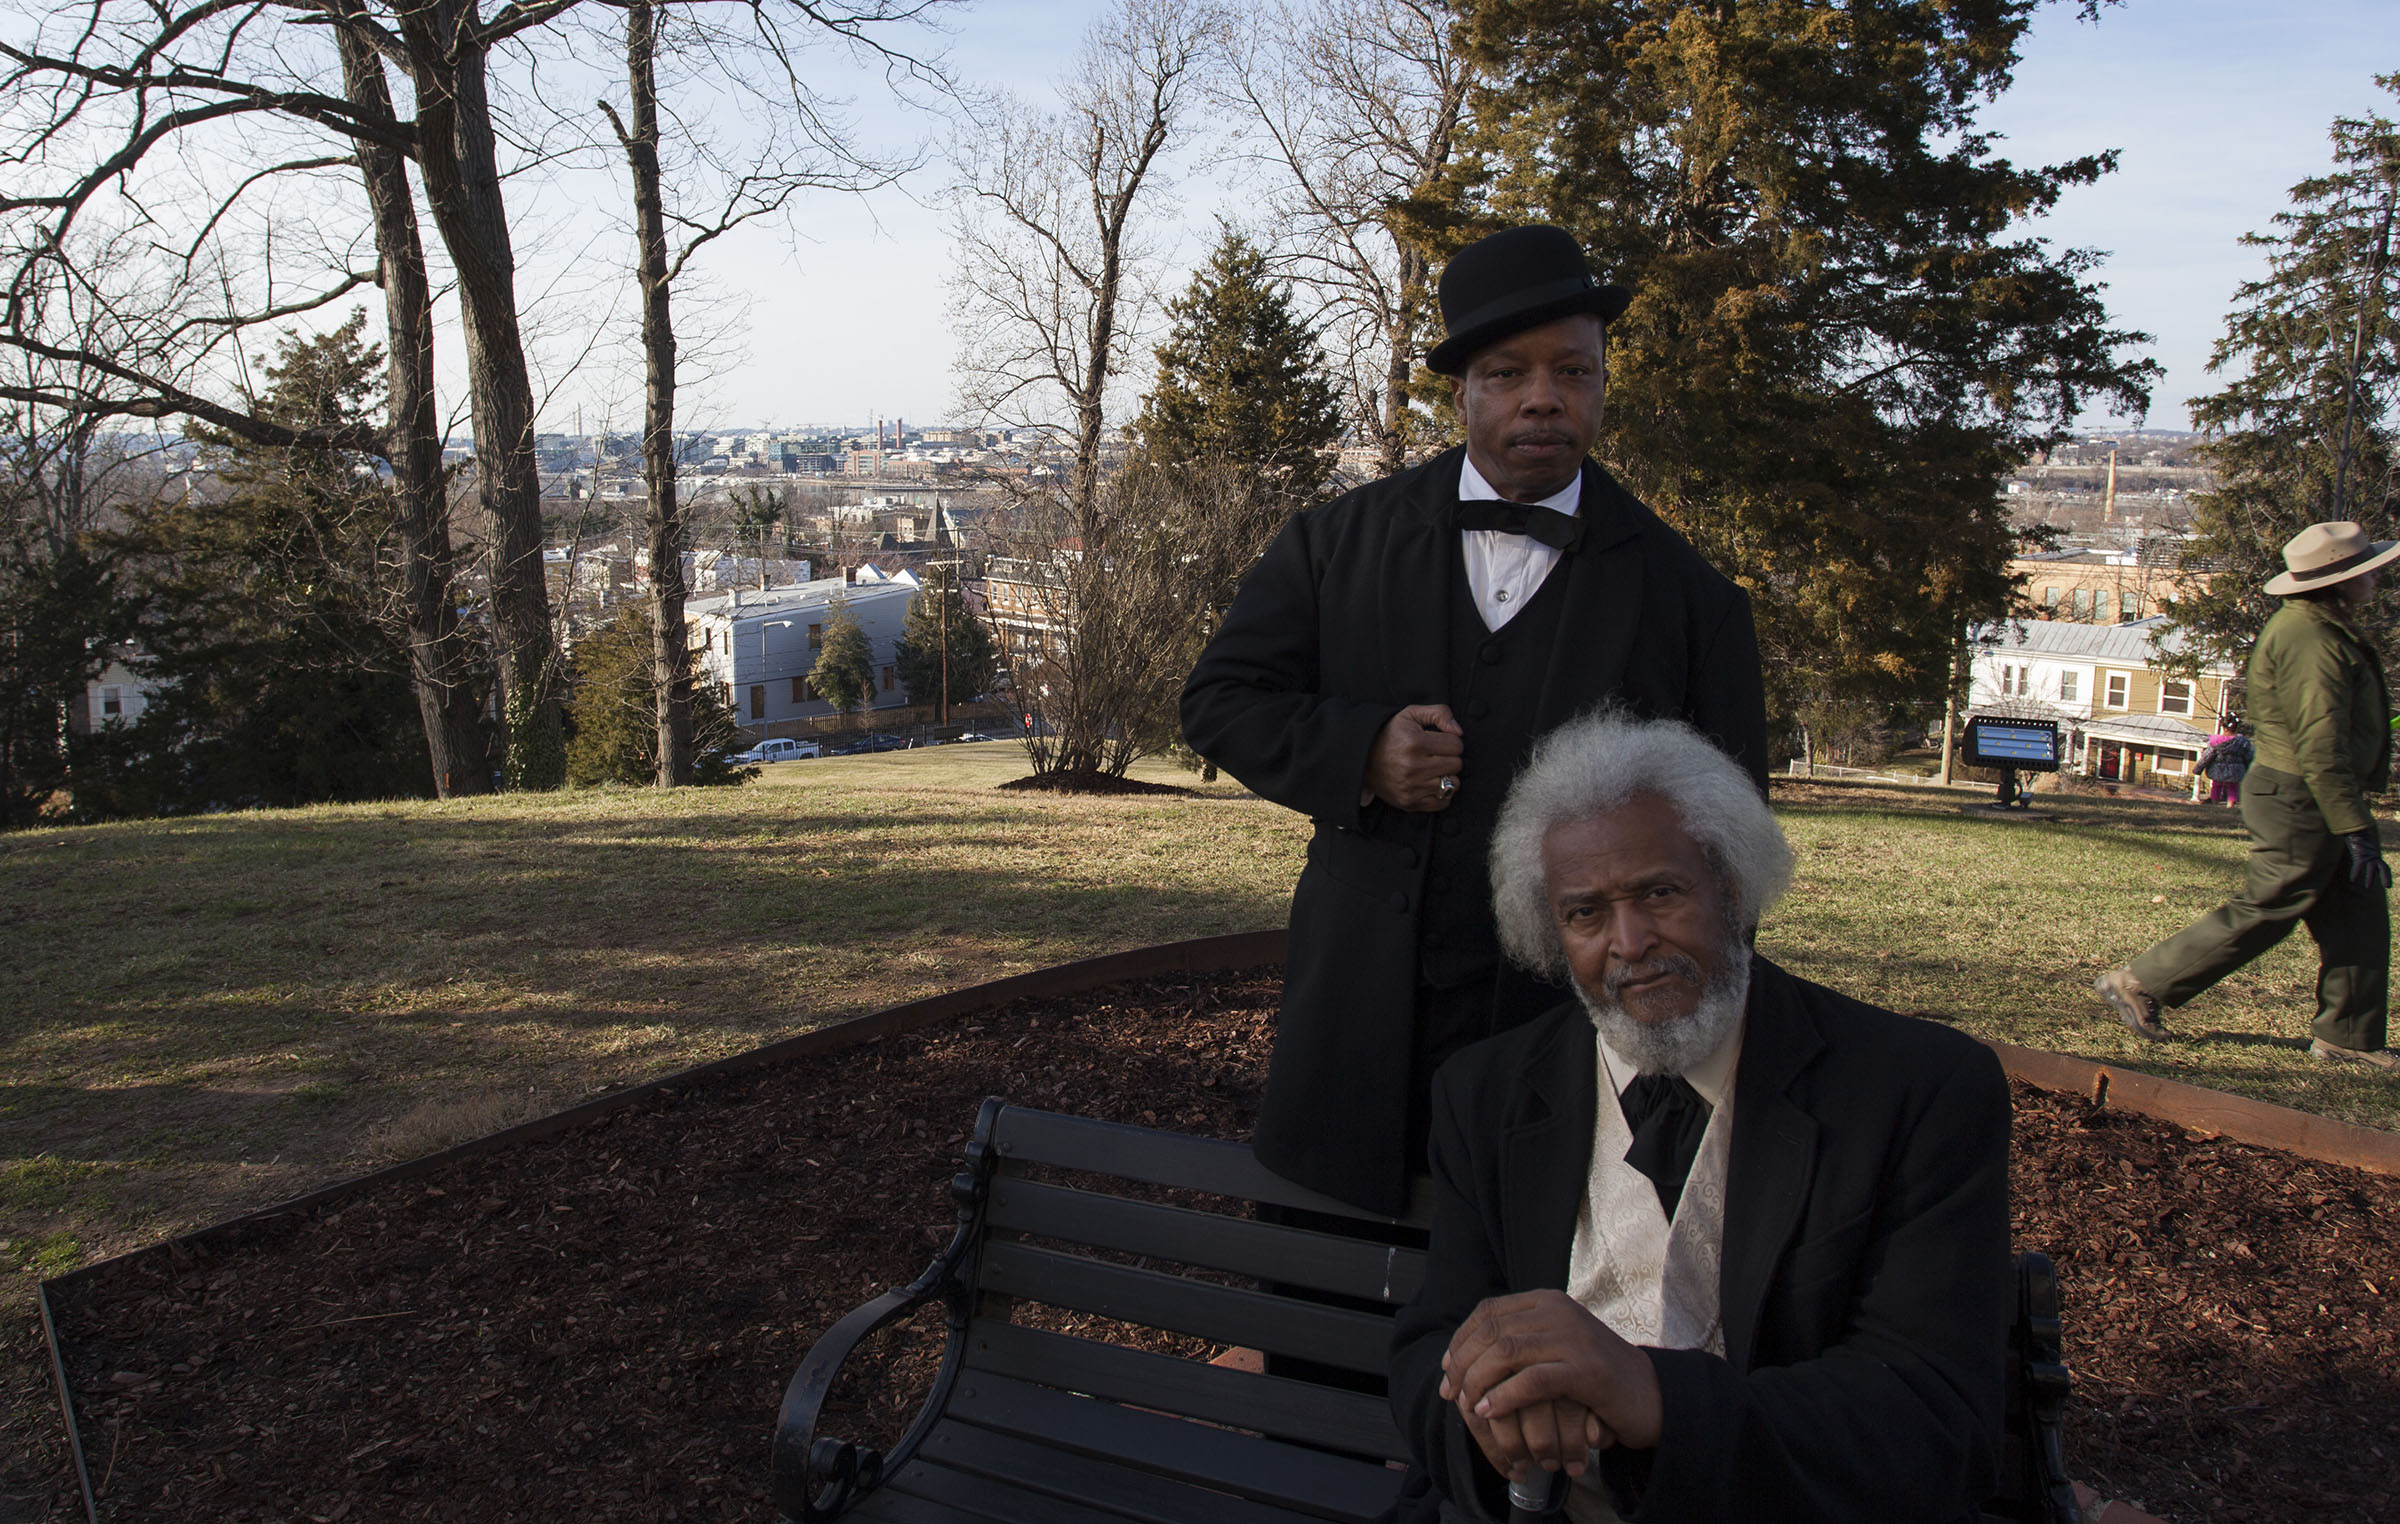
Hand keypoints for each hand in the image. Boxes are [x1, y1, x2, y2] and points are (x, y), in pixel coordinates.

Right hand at [1364, 704, 1464, 810]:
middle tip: (1435, 755)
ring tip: (1433, 769)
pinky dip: (1442, 794)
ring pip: (1453, 784)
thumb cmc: (1390, 735)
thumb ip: (1439, 713)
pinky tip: (1430, 783)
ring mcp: (1411, 787)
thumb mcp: (1411, 714)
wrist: (1362, 758)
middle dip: (1449, 757)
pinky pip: (1443, 802)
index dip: (1450, 741)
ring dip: (1447, 775)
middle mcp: (1413, 767)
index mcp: (1415, 743)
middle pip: (1457, 765)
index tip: (1438, 742)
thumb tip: (1459, 732)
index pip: (1457, 745)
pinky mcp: (1409, 802)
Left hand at [1441, 1290, 1663, 1470]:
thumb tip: (1465, 1354)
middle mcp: (1559, 1312)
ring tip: (1468, 1405)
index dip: (1461, 1341)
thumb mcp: (1555, 1346)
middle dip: (1463, 1364)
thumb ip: (1520, 1342)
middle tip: (1451, 1393)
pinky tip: (1489, 1412)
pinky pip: (1532, 1380)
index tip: (1448, 1370)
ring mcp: (1574, 1339)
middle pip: (1491, 1331)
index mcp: (1548, 1302)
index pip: (1488, 1311)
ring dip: (1478, 1381)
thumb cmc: (1596, 1377)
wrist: (1651, 1394)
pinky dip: (1503, 1397)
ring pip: (1506, 1353)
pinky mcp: (1587, 1371)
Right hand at [2343, 829, 2391, 890]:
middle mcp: (2374, 857)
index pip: (2385, 868)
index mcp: (2376, 857)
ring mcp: (2367, 856)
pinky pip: (2358, 866)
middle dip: (2385, 877)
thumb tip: (2360, 865)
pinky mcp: (2359, 855)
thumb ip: (2363, 859)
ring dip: (2370, 878)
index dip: (2387, 876)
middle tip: (2387, 887)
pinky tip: (2352, 880)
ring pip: (2371, 868)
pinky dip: (2355, 873)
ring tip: (2368, 887)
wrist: (2355, 833)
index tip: (2387, 886)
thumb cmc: (2358, 843)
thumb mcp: (2363, 852)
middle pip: (2383, 868)